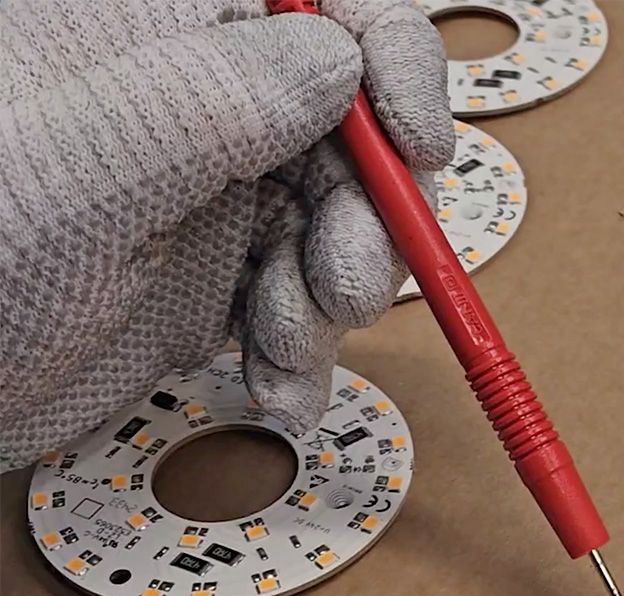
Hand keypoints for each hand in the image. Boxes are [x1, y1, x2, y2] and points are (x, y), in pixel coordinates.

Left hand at [0, 0, 452, 469]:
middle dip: (371, 208)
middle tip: (347, 288)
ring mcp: (199, 185)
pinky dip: (307, 352)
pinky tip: (274, 388)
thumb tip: (328, 59)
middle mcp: (185, 97)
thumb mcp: (64, 183)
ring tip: (288, 354)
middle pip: (348, 116)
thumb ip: (199, 104)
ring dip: (339, 297)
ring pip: (339, 213)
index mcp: (142, 27)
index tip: (417, 141)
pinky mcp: (205, 271)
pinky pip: (301, 294)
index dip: (387, 51)